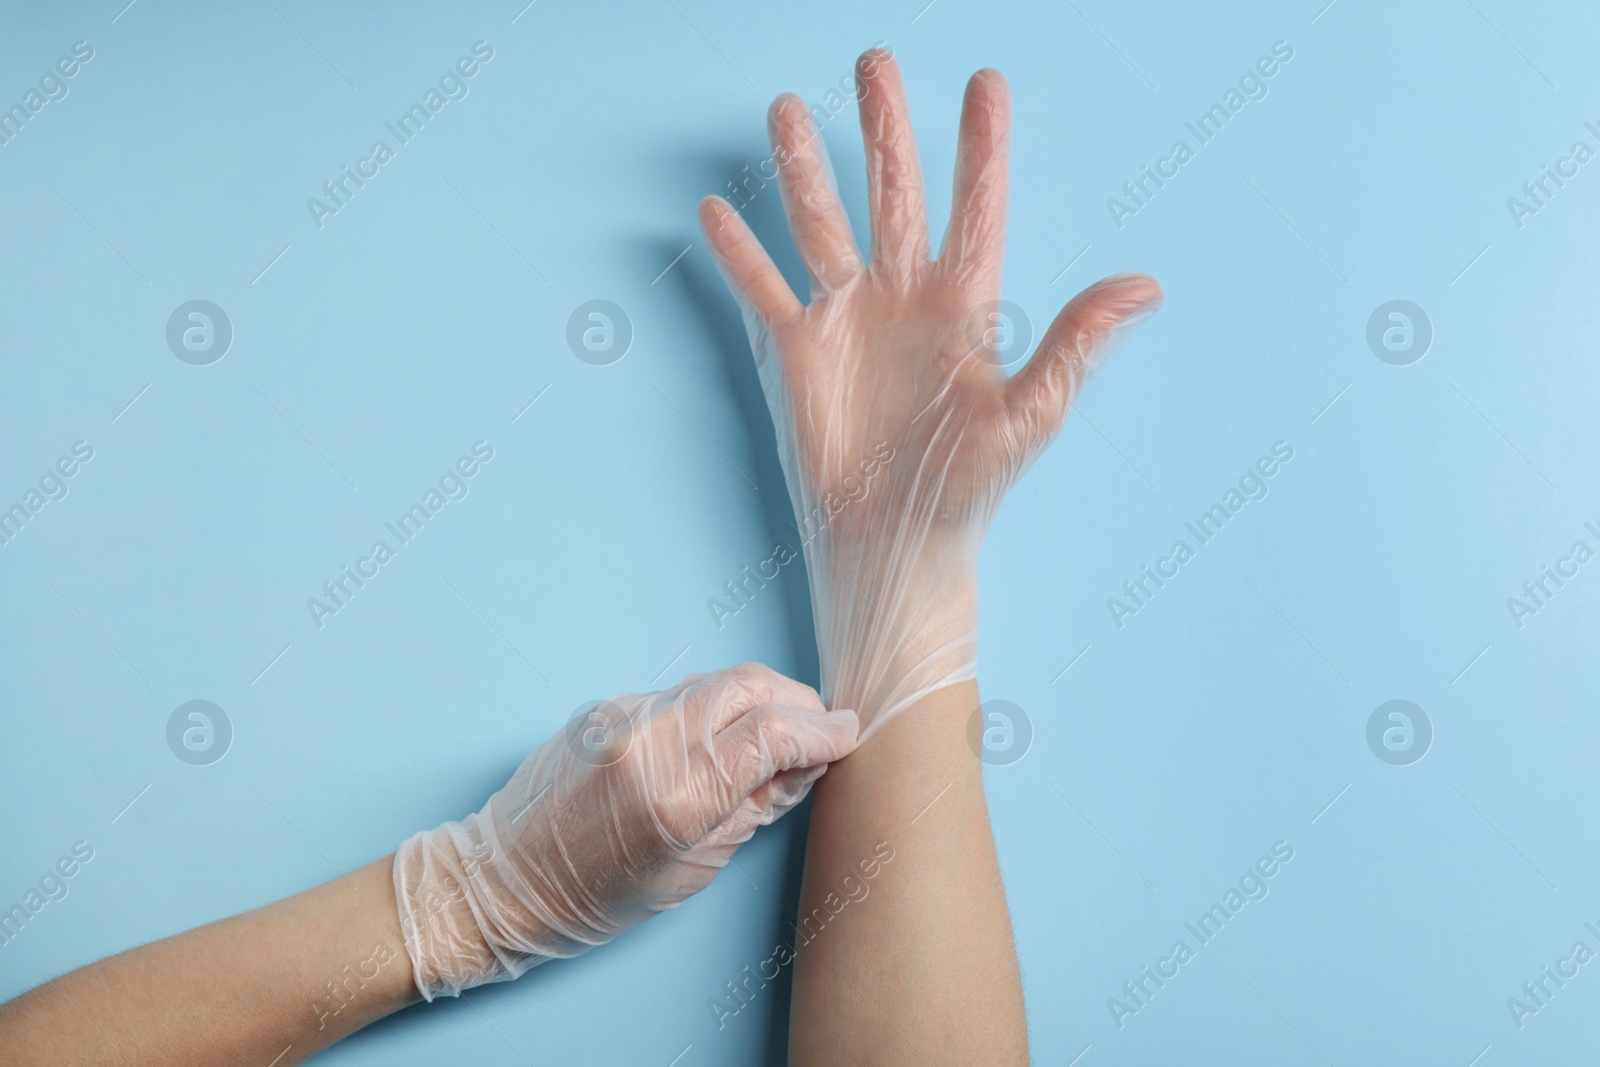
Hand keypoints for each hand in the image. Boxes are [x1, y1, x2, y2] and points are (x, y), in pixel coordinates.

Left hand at [393, 664, 857, 999]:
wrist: (507, 879)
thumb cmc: (598, 894)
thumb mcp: (694, 869)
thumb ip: (755, 808)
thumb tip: (806, 764)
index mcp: (674, 798)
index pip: (771, 735)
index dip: (822, 731)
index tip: (848, 735)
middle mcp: (647, 743)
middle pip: (749, 685)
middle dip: (796, 702)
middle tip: (819, 729)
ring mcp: (621, 716)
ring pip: (714, 682)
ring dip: (756, 699)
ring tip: (774, 735)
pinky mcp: (604, 706)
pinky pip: (677, 693)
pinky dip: (710, 709)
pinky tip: (715, 740)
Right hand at [699, 50, 1161, 735]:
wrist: (897, 542)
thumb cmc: (968, 486)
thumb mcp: (1029, 414)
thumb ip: (1076, 343)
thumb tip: (1148, 284)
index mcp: (965, 305)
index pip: (976, 207)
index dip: (982, 146)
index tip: (986, 83)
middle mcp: (904, 298)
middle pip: (893, 193)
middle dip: (884, 129)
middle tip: (875, 63)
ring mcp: (848, 319)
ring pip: (821, 223)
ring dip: (804, 169)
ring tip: (786, 108)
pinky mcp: (798, 351)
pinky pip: (763, 288)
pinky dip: (739, 252)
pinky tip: (717, 210)